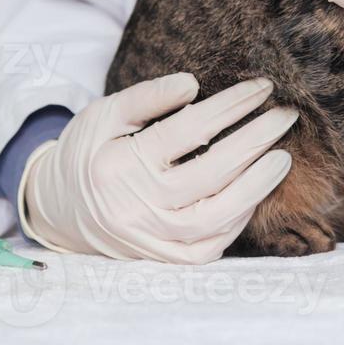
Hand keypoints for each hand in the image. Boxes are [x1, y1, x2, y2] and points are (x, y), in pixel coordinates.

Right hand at [19, 74, 296, 263]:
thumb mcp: (104, 114)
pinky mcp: (163, 260)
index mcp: (119, 165)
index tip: (262, 87)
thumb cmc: (87, 153)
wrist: (58, 210)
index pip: (188, 131)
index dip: (231, 106)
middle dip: (255, 141)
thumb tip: (193, 84)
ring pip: (217, 218)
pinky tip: (255, 191)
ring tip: (282, 157)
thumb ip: (147, 97)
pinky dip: (238, 219)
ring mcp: (151, 240)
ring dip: (257, 187)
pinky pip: (211, 245)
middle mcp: (136, 208)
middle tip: (286, 117)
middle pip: (211, 174)